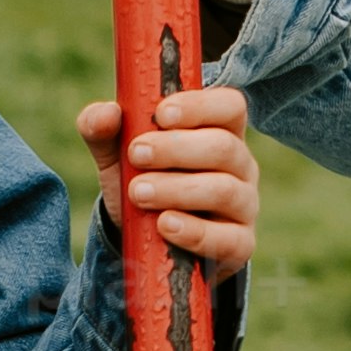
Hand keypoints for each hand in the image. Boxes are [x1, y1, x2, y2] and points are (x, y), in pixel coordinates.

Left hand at [81, 82, 258, 269]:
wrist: (147, 240)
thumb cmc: (144, 182)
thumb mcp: (118, 155)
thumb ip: (104, 131)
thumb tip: (105, 114)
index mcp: (220, 131)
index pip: (229, 106)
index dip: (200, 106)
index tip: (161, 114)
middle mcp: (240, 165)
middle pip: (224, 147)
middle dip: (176, 149)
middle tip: (136, 155)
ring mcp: (245, 205)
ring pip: (225, 190)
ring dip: (178, 189)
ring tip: (138, 193)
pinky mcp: (240, 243)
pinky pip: (229, 239)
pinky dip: (195, 232)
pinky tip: (165, 225)